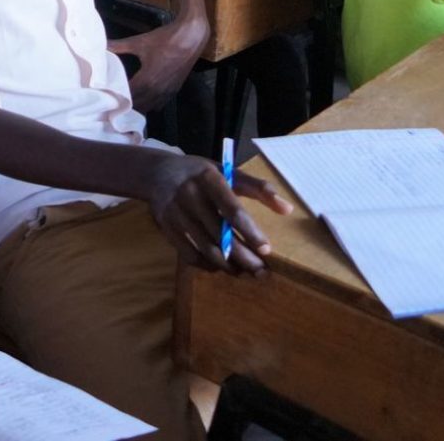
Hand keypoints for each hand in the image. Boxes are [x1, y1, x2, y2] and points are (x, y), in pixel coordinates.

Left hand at [108, 11, 206, 109]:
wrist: (190, 37)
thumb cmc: (165, 39)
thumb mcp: (139, 42)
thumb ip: (119, 46)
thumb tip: (102, 45)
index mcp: (147, 80)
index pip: (128, 97)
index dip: (117, 99)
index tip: (106, 99)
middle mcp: (157, 90)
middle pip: (138, 106)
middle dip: (126, 106)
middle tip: (114, 103)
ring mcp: (167, 91)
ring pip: (150, 107)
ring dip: (139, 107)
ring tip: (126, 104)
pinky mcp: (174, 89)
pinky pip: (160, 103)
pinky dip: (151, 105)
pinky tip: (144, 101)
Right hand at [143, 151, 291, 273]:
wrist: (156, 173)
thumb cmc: (200, 173)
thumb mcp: (227, 171)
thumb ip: (258, 188)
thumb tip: (287, 209)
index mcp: (208, 178)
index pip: (231, 209)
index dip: (250, 231)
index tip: (267, 249)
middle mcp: (189, 195)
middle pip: (220, 234)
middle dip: (244, 257)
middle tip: (263, 271)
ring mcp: (175, 213)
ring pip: (205, 248)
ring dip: (228, 265)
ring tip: (246, 272)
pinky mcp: (166, 228)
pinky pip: (190, 255)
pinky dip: (208, 265)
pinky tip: (222, 266)